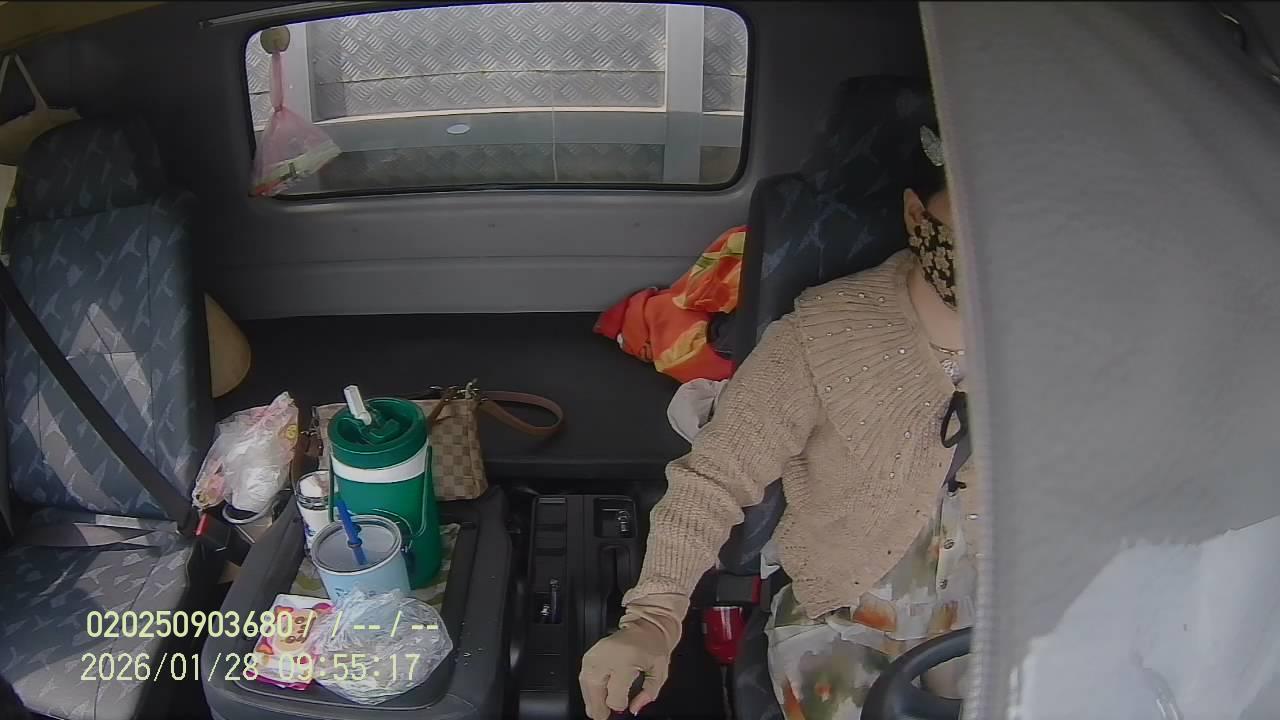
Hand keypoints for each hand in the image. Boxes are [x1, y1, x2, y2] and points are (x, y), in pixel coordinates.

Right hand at [579, 594, 687, 719]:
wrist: (645, 627)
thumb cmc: (653, 647)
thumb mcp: (659, 672)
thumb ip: (648, 694)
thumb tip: (634, 709)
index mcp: (625, 661)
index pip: (614, 697)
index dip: (620, 706)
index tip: (624, 707)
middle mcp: (606, 657)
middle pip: (596, 692)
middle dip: (602, 707)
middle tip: (607, 714)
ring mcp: (595, 655)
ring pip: (586, 687)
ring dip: (592, 700)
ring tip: (601, 708)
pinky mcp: (588, 655)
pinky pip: (583, 679)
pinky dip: (589, 690)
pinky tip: (597, 695)